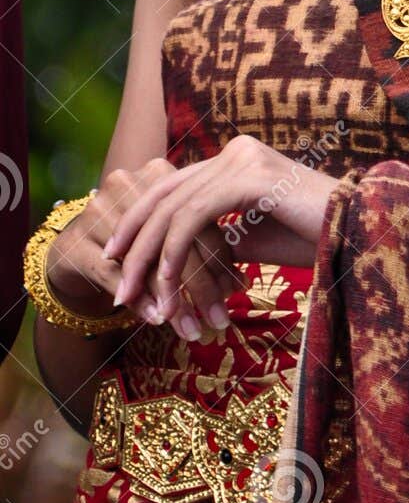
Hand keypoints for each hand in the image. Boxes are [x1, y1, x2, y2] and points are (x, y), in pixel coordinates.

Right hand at [46, 159, 242, 341]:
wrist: (73, 248)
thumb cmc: (137, 242)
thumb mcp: (170, 230)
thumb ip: (201, 241)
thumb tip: (240, 283)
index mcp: (158, 173)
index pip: (197, 216)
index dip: (219, 255)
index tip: (237, 290)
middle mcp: (127, 184)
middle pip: (174, 238)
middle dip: (201, 285)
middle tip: (220, 319)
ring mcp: (97, 211)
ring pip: (146, 260)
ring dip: (173, 300)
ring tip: (192, 329)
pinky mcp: (75, 243)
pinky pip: (113, 275)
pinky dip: (139, 300)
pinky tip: (157, 319)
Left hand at [102, 135, 339, 322]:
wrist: (363, 233)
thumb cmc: (317, 239)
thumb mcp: (257, 238)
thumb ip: (221, 238)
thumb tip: (183, 260)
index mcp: (237, 158)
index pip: (174, 185)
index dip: (141, 219)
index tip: (118, 255)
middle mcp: (236, 149)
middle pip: (166, 194)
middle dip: (134, 241)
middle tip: (116, 284)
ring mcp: (243, 158)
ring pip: (174, 209)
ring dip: (149, 258)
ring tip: (134, 298)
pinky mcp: (250, 177)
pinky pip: (195, 217)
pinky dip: (175, 254)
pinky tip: (167, 286)